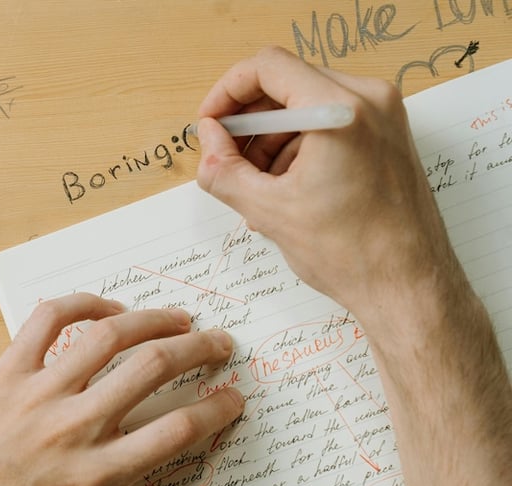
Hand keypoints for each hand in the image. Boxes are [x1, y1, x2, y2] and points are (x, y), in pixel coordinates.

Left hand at [0, 293, 243, 485]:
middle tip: (222, 344)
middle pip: (153, 369)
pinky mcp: (5, 372)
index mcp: (93, 475)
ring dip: (152, 319)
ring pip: (108, 337)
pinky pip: (46, 321)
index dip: (218, 409)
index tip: (235, 398)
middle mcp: (72, 426)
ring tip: (179, 318)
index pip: (176, 430)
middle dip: (200, 350)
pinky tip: (105, 309)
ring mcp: (37, 393)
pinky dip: (81, 305)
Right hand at [194, 46, 457, 319]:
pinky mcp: (386, 135)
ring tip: (255, 187)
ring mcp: (383, 116)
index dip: (227, 92)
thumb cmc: (355, 254)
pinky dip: (297, 148)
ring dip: (270, 139)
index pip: (267, 67)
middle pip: (287, 83)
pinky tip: (283, 190)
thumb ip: (224, 170)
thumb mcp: (269, 211)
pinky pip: (328, 123)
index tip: (210, 122)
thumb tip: (207, 142)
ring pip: (305, 105)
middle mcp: (369, 100)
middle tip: (224, 157)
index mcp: (340, 111)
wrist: (408, 287)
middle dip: (248, 121)